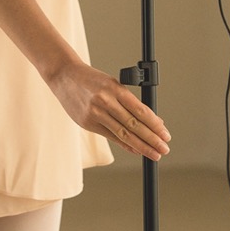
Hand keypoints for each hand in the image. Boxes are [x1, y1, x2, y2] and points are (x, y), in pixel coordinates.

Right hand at [46, 61, 170, 160]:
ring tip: (154, 153)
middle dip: (151, 139)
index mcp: (115, 89)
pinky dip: (125, 145)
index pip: (140, 110)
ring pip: (123, 133)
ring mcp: (95, 113)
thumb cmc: (90, 79)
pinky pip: (110, 136)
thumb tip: (149, 119)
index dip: (154, 124)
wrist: (64, 76)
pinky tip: (136, 150)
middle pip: (133, 124)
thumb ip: (127, 100)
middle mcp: (106, 101)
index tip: (165, 134)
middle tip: (164, 148)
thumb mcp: (111, 83)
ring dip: (141, 145)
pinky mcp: (87, 123)